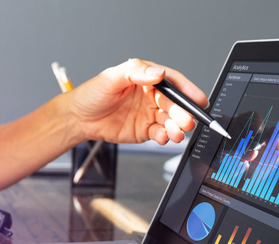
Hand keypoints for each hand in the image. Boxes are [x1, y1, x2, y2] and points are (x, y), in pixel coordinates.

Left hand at [66, 58, 207, 144]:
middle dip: (184, 113)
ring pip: (171, 121)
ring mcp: (149, 114)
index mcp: (147, 79)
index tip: (199, 99)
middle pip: (175, 104)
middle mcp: (151, 97)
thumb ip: (136, 72)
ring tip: (177, 132)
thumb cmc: (93, 94)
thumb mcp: (111, 77)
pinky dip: (165, 137)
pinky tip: (164, 137)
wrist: (79, 118)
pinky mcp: (145, 131)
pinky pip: (160, 134)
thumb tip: (157, 73)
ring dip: (177, 127)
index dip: (188, 90)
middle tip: (187, 121)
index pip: (173, 82)